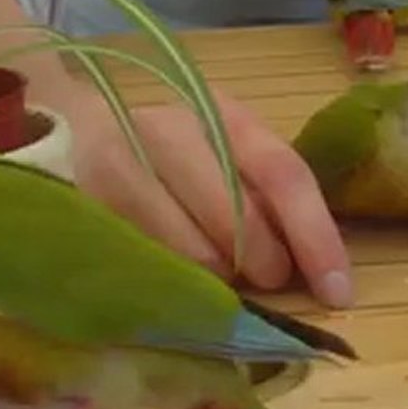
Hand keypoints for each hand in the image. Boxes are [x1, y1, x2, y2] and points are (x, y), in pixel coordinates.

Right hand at [66, 84, 354, 308]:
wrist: (68, 128)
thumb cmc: (171, 155)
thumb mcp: (224, 156)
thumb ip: (264, 197)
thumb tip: (312, 270)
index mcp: (221, 114)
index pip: (283, 174)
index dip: (316, 238)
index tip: (339, 294)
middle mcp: (168, 129)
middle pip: (237, 219)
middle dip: (264, 263)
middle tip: (265, 279)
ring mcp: (117, 165)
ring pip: (191, 254)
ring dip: (214, 280)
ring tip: (210, 270)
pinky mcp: (82, 205)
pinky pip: (146, 270)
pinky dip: (171, 289)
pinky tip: (170, 279)